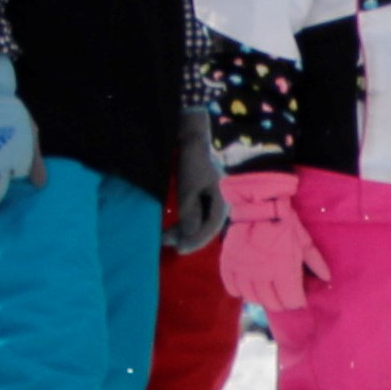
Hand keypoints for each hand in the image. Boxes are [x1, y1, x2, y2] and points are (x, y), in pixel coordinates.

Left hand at [168, 109, 227, 253]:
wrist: (198, 139)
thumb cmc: (195, 163)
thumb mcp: (189, 188)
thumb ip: (189, 213)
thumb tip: (187, 237)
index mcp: (223, 201)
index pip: (210, 227)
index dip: (195, 241)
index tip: (179, 250)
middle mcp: (222, 202)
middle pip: (206, 225)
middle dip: (188, 236)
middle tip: (169, 244)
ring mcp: (215, 198)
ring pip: (201, 219)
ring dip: (185, 229)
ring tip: (167, 236)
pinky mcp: (206, 193)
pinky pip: (198, 211)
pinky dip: (186, 219)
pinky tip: (174, 225)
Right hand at [217, 171, 330, 313]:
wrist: (258, 203)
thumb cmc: (285, 222)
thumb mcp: (303, 241)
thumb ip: (315, 261)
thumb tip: (326, 278)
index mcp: (283, 270)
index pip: (290, 300)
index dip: (296, 302)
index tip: (298, 299)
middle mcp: (261, 275)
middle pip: (271, 302)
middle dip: (280, 303)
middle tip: (284, 297)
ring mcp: (243, 270)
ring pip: (251, 298)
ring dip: (261, 298)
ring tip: (267, 293)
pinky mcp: (228, 264)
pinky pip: (232, 288)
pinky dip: (240, 291)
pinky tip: (247, 288)